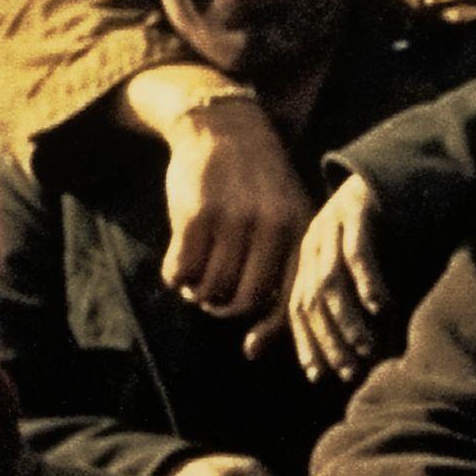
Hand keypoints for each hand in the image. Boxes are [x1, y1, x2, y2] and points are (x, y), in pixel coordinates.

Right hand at [139, 82, 310, 350]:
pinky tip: (178, 265)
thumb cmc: (258, 185)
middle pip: (245, 300)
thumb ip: (280, 271)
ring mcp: (234, 220)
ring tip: (194, 279)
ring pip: (211, 288)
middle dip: (223, 309)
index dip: (272, 333)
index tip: (250, 349)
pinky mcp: (196, 214)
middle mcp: (271, 227)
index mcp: (300, 231)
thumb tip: (256, 346)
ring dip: (197, 292)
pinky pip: (181, 269)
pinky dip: (175, 277)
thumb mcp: (286, 218)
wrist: (224, 127)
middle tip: (212, 298)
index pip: (291, 297)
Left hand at [286, 174, 399, 384]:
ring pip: (332, 281)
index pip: (297, 308)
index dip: (306, 343)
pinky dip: (368, 281)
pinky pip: (359, 250)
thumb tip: (336, 338)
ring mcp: (334, 224)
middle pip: (311, 299)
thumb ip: (343, 302)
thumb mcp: (353, 264)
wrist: (397, 164)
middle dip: (329, 340)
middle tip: (349, 371)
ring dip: (348, 319)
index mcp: (308, 255)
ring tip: (366, 348)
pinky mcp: (359, 209)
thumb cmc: (381, 225)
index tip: (320, 376)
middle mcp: (314, 241)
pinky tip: (381, 307)